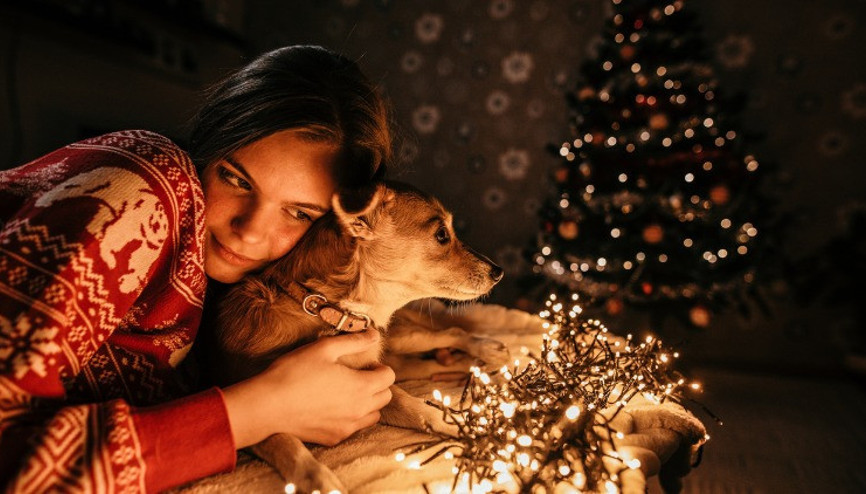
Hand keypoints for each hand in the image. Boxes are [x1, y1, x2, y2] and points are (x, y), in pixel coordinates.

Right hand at [222, 330, 394, 447]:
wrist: (268, 406)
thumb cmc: (294, 372)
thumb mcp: (324, 348)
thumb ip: (354, 341)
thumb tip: (374, 335)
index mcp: (361, 386)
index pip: (389, 377)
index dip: (379, 367)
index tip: (364, 364)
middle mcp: (359, 410)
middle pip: (385, 397)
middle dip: (377, 384)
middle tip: (357, 376)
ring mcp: (347, 427)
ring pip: (373, 416)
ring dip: (368, 403)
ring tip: (347, 392)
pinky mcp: (334, 438)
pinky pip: (354, 428)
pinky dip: (352, 418)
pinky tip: (333, 408)